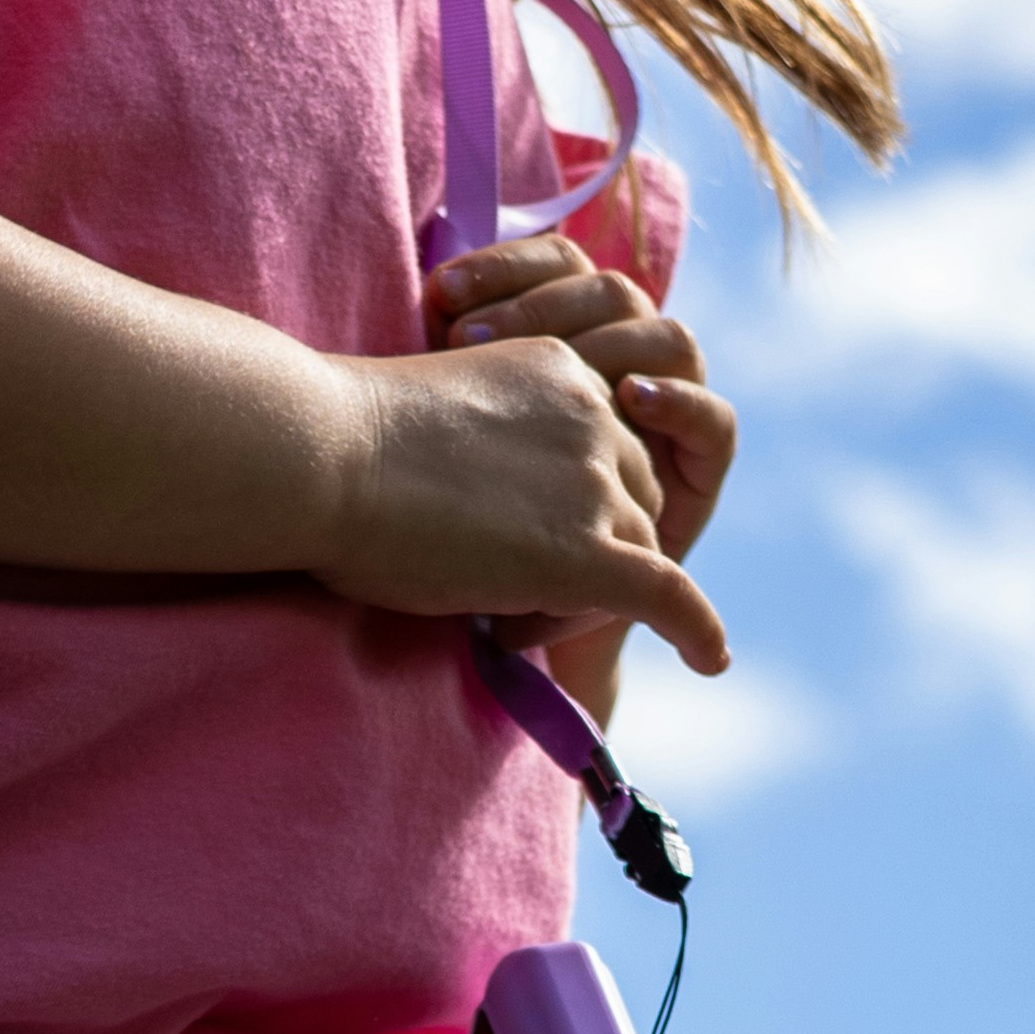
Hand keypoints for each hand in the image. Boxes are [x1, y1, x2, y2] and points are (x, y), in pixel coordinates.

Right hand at [314, 321, 729, 673]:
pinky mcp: (588, 551)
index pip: (603, 446)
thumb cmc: (338, 448)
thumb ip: (474, 448)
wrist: (324, 455)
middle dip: (591, 549)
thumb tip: (457, 498)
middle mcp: (594, 416)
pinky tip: (710, 660)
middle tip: (503, 589)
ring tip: (517, 620)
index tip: (503, 534)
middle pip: (633, 500)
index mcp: (560, 373)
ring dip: (594, 594)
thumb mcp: (431, 420)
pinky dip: (694, 628)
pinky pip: (665, 593)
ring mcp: (595, 482)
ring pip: (636, 552)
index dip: (568, 502)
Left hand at [423, 230, 738, 572]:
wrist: (511, 627)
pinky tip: (632, 400)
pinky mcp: (700, 468)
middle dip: (545, 307)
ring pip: (666, 341)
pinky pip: (713, 421)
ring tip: (555, 368)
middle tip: (475, 338)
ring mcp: (665, 413)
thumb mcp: (444, 448)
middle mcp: (620, 367)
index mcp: (562, 340)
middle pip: (611, 295)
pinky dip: (679, 402)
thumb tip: (428, 301)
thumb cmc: (456, 535)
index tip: (438, 295)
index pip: (552, 266)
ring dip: (614, 346)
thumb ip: (451, 376)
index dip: (505, 269)